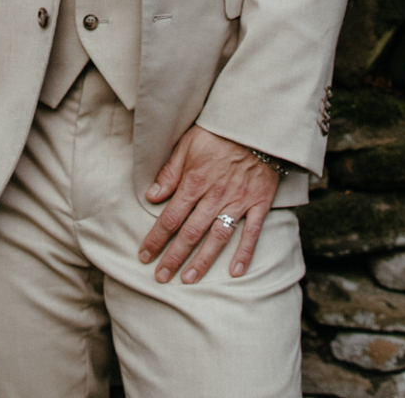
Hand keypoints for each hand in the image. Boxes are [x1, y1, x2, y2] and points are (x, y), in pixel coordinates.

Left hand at [137, 126, 279, 283]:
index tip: (144, 256)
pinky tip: (236, 272)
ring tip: (189, 279)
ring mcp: (239, 201)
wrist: (255, 124)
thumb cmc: (218, 133)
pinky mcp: (259, 203)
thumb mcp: (187, 145)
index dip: (155, 239)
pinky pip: (252, 232)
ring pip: (218, 238)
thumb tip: (151, 196)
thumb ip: (169, 172)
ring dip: (203, 261)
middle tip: (161, 278)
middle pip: (190, 233)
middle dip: (174, 257)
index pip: (170, 217)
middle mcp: (215, 195)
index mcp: (194, 182)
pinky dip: (245, 253)